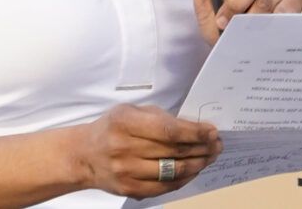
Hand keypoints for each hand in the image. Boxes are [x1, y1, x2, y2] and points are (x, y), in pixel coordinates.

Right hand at [67, 102, 219, 198]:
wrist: (84, 155)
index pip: (169, 131)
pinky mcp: (128, 189)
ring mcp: (125, 171)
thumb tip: (197, 129)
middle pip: (174, 152)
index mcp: (126, 123)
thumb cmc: (113, 128)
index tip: (213, 132)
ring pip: (172, 171)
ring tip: (210, 157)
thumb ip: (162, 119)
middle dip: (202, 148)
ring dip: (197, 165)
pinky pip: (163, 187)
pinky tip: (193, 171)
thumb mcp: (133, 112)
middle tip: (218, 145)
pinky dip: (183, 179)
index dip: (195, 133)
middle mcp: (124, 148)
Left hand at [187, 0, 301, 43]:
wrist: (231, 50)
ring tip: (240, 29)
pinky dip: (272, 19)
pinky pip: (287, 7)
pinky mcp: (294, 2)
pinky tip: (263, 29)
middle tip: (225, 18)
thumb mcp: (203, 1)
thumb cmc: (219, 23)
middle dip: (237, 0)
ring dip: (251, 16)